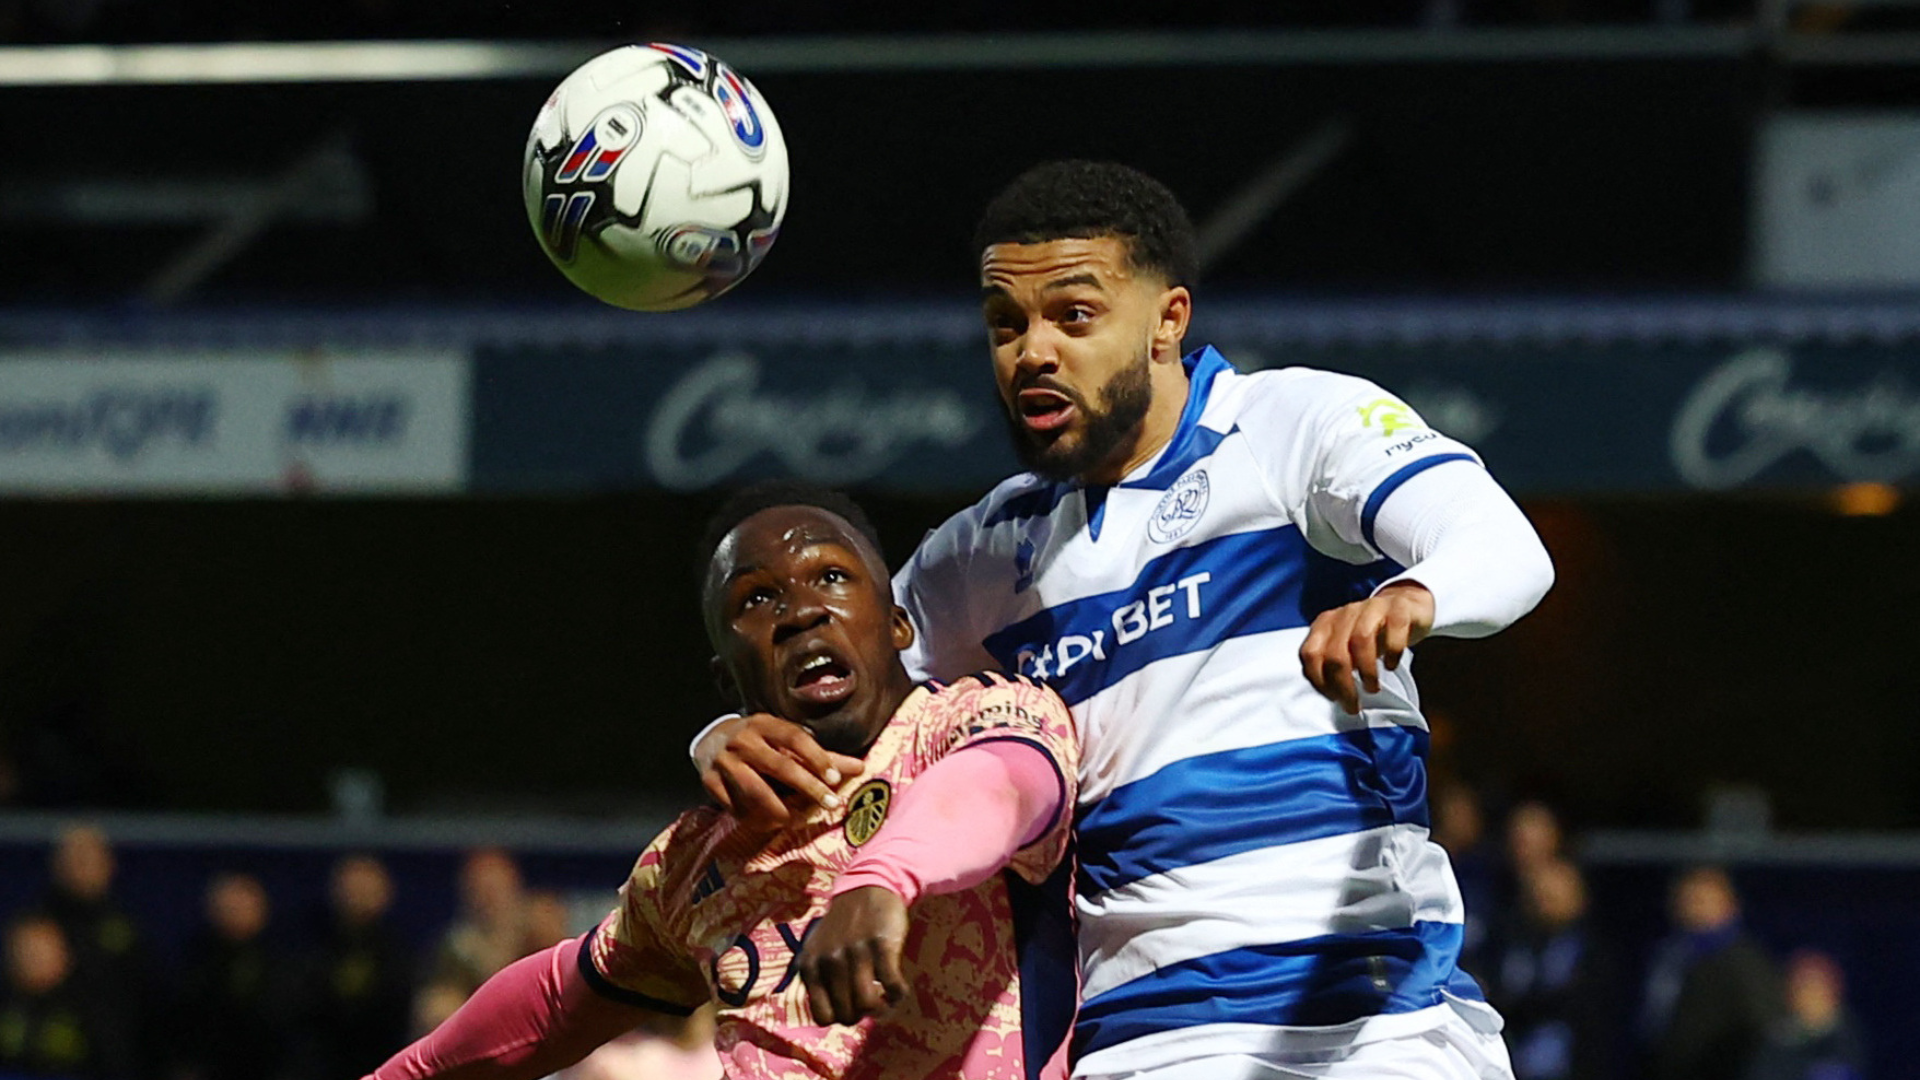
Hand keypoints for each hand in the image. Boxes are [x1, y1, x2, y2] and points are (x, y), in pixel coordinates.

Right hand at [696, 713, 864, 831]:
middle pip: (779, 766)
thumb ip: (822, 756)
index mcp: (764, 724)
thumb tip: (860, 768)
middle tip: (830, 804)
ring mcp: (724, 762)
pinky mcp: (710, 782)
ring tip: (797, 820)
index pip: (795, 739)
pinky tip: (770, 823)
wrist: (709, 740)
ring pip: (755, 792)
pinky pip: (735, 807)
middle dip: (808, 787)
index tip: (837, 779)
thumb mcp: (785, 739)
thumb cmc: (759, 741)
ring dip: (779, 810)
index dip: (818, 758)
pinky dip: (754, 818)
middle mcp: (743, 740)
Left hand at [798, 886, 909, 1024]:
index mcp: (810, 965)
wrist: (868, 886)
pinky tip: (898, 989)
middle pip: (847, 1014)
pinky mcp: (881, 945)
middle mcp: (829, 961)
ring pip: (867, 1005)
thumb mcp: (819, 950)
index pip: (822, 1016)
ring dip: (882, 1010)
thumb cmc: (843, 924)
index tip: (852, 1008)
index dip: (840, 1017)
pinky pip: (892, 986)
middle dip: (862, 1015)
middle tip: (872, 1002)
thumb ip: (820, 979)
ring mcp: (855, 953)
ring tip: (887, 1001)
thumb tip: (836, 1015)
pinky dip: (898, 995)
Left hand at [1299, 582, 1434, 714]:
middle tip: (1354, 705)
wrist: (1405, 605)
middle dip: (1343, 685)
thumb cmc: (1372, 634)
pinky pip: (1394, 629)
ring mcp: (1372, 608)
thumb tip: (1333, 696)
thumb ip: (1333, 666)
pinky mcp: (1398, 608)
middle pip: (1335, 652)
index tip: (1334, 699)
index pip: (1310, 654)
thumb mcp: (1347, 649)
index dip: (1319, 681)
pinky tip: (1391, 665)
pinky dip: (1392, 651)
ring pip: (1361, 639)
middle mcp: (1346, 613)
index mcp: (1326, 624)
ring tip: (1372, 688)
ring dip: (1366, 671)